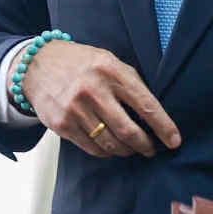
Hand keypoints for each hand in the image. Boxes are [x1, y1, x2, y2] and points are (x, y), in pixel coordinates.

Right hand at [21, 40, 180, 157]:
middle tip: (151, 149)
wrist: (37, 64)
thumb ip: (130, 82)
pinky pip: (91, 148)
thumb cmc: (81, 63)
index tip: (174, 141)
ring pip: (110, 144)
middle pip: (129, 131)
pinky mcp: (61, 124)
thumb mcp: (109, 61)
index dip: (164, 127)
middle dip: (145, 145)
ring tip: (131, 148)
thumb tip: (155, 114)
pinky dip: (106, 152)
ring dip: (126, 151)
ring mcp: (75, 109)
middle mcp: (93, 90)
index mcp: (111, 71)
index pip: (146, 105)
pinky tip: (110, 146)